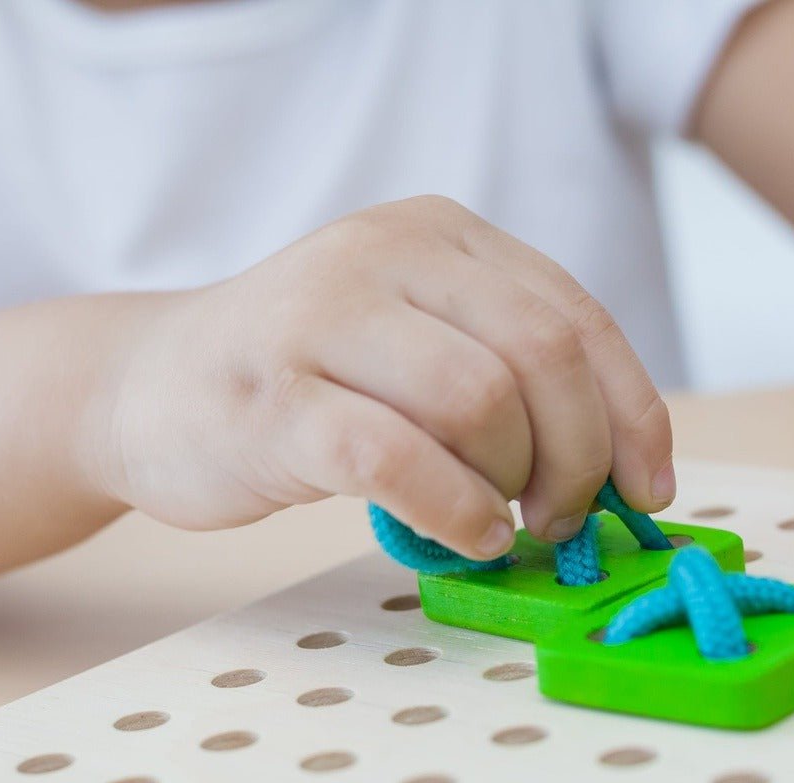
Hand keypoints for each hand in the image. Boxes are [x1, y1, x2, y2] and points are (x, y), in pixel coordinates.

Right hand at [93, 195, 674, 557]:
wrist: (146, 386)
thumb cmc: (304, 381)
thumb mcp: (412, 342)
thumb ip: (504, 376)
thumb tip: (620, 472)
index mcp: (437, 234)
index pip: (573, 316)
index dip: (630, 412)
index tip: (646, 489)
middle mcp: (383, 252)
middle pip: (541, 355)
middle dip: (578, 455)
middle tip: (563, 518)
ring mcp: (320, 318)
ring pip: (479, 400)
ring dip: (514, 486)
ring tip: (500, 524)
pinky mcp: (273, 397)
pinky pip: (396, 459)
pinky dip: (453, 510)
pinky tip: (464, 536)